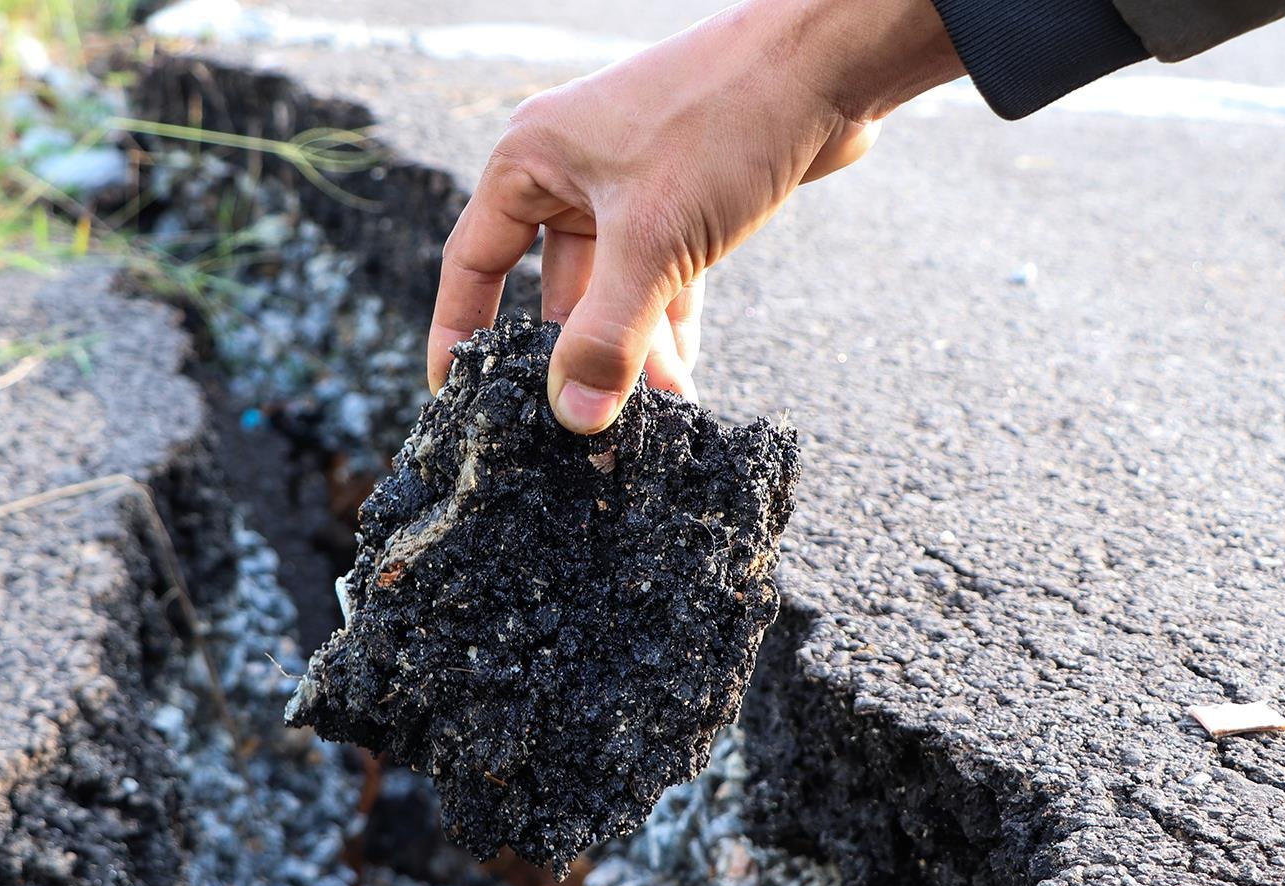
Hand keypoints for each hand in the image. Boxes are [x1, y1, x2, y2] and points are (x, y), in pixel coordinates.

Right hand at [426, 0, 964, 431]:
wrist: (829, 63)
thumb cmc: (725, 120)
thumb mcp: (653, 243)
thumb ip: (606, 337)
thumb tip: (571, 416)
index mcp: (532, 160)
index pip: (473, 261)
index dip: (461, 331)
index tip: (455, 394)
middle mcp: (571, 169)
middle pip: (552, 287)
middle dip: (574, 355)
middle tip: (582, 423)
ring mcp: (629, 184)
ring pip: (613, 288)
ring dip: (630, 349)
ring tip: (651, 412)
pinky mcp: (683, 198)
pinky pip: (660, 278)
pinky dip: (668, 324)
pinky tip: (681, 378)